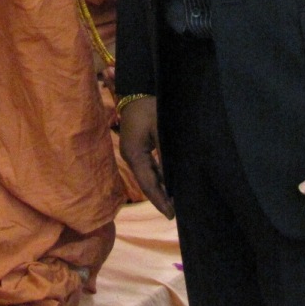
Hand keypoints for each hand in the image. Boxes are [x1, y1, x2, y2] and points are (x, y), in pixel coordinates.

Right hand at [118, 96, 173, 217]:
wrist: (135, 90)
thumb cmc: (148, 108)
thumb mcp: (159, 129)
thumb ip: (165, 154)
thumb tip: (171, 176)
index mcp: (134, 154)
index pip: (148, 184)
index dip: (159, 200)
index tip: (170, 215)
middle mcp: (130, 157)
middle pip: (146, 183)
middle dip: (159, 198)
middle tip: (174, 214)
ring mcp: (132, 152)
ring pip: (147, 176)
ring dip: (158, 189)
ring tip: (172, 203)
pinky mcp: (136, 148)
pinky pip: (147, 168)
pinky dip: (157, 177)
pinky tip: (166, 184)